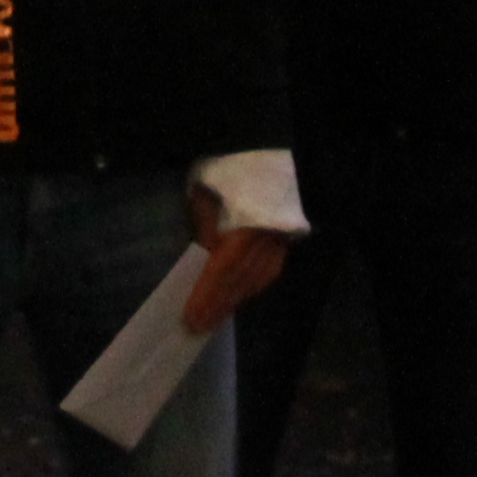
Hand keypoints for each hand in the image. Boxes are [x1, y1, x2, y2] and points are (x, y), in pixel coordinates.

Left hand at [182, 180, 290, 335]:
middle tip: (197, 327)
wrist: (255, 149)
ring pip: (258, 277)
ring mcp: (281, 236)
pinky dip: (250, 287)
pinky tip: (236, 297)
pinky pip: (268, 270)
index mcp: (249, 221)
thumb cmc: (226, 171)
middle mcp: (269, 233)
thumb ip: (205, 228)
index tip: (191, 317)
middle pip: (242, 278)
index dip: (208, 294)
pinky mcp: (286, 236)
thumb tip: (202, 261)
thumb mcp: (205, 194)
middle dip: (218, 305)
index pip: (226, 266)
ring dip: (234, 300)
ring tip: (213, 319)